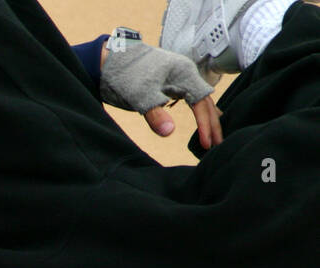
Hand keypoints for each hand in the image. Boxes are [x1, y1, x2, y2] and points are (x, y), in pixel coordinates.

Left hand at [101, 40, 223, 148]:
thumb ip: (154, 114)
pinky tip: (204, 121)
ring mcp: (180, 79)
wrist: (111, 60)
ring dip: (208, 119)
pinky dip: (200, 112)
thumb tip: (168, 132)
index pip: (202, 102)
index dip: (205, 124)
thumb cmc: (127, 74)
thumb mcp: (139, 95)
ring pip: (201, 100)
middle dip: (212, 124)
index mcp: (184, 74)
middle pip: (206, 102)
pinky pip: (193, 99)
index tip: (206, 144)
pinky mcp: (172, 84)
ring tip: (214, 138)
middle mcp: (187, 75)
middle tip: (218, 146)